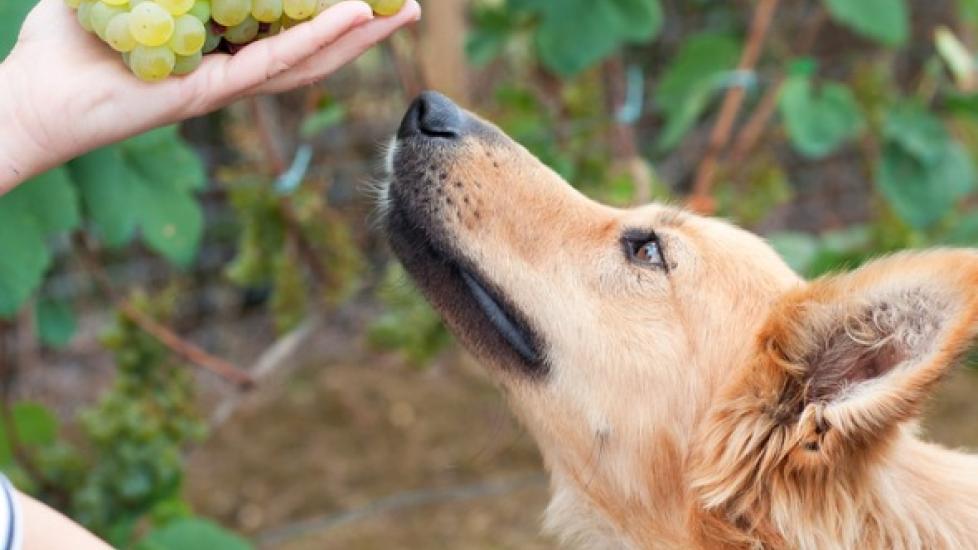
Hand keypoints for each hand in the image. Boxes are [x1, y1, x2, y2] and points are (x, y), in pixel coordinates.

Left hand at [0, 0, 419, 193]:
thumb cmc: (66, 48)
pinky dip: (319, 38)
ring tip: (401, 11)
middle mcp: (232, 70)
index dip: (325, 12)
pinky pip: (277, 61)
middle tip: (403, 4)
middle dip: (362, 27)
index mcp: (217, 48)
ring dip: (359, 35)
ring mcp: (228, 84)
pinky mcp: (215, 92)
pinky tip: (355, 14)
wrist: (34, 97)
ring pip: (308, 59)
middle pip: (312, 48)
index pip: (284, 27)